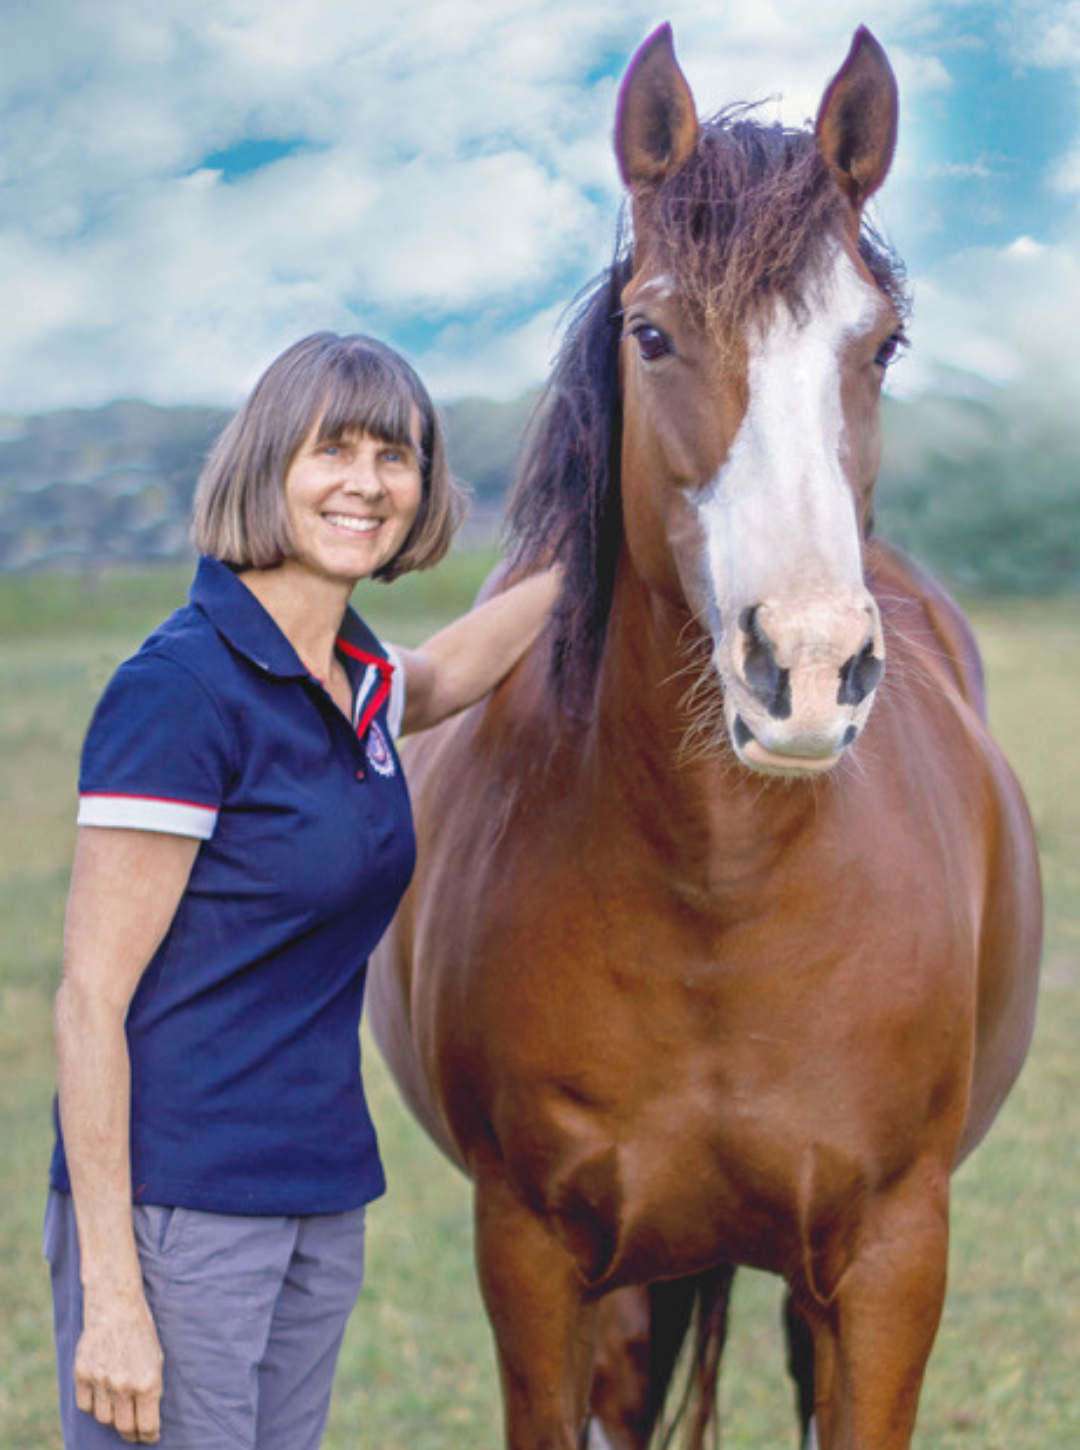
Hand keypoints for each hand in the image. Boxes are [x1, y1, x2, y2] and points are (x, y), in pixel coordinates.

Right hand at [74, 1291, 163, 1443]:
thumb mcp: (156, 1359)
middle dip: (131, 1433)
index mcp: (149, 1382)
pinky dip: (93, 1406)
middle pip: (125, 1428)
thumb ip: (151, 1389)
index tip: (150, 1438)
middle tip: (134, 1432)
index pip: (148, 1426)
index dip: (149, 1437)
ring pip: (104, 1419)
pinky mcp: (82, 1374)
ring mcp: (101, 1381)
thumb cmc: (141, 1331)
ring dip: (112, 1418)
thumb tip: (147, 1418)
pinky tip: (101, 1398)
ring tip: (118, 1411)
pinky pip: (85, 1405)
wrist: (116, 1305)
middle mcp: (124, 1386)